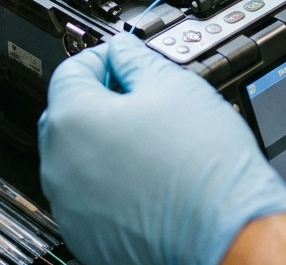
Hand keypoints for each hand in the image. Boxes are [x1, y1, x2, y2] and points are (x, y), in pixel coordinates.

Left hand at [39, 33, 285, 264]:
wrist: (226, 232)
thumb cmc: (203, 166)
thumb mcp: (174, 85)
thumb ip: (136, 59)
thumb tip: (123, 50)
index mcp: (72, 120)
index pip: (70, 71)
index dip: (101, 58)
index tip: (121, 60)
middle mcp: (58, 165)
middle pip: (68, 116)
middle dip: (100, 102)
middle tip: (140, 101)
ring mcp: (69, 205)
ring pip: (78, 160)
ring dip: (104, 145)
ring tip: (151, 144)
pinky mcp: (86, 235)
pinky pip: (89, 197)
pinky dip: (110, 184)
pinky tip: (147, 179)